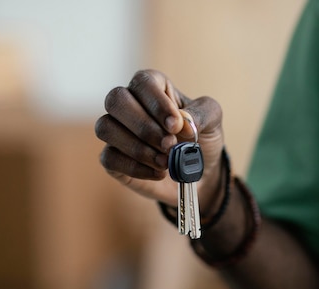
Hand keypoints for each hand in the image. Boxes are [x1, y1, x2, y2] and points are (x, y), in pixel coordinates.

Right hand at [95, 69, 224, 214]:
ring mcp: (116, 131)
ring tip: (165, 162)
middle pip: (115, 100)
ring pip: (105, 128)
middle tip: (169, 145)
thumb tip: (182, 120)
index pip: (143, 82)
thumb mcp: (213, 120)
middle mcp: (128, 104)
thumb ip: (202, 113)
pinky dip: (135, 168)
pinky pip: (109, 158)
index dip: (157, 103)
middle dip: (143, 126)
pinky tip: (158, 173)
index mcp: (152, 87)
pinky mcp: (112, 158)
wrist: (198, 174)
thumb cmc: (201, 139)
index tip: (176, 125)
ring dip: (137, 148)